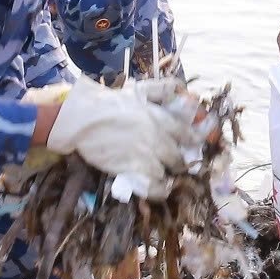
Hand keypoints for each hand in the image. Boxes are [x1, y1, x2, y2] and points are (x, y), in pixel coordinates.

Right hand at [45, 79, 187, 199]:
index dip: (193, 141)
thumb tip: (181, 88)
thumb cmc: (109, 101)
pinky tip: (159, 191)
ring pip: (166, 171)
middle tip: (179, 165)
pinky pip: (152, 185)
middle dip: (180, 163)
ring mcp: (146, 154)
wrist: (83, 119)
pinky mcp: (132, 169)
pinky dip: (158, 190)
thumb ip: (162, 88)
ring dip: (168, 177)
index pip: (186, 133)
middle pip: (177, 156)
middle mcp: (157, 137)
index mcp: (159, 117)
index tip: (196, 145)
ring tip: (167, 180)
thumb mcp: (139, 89)